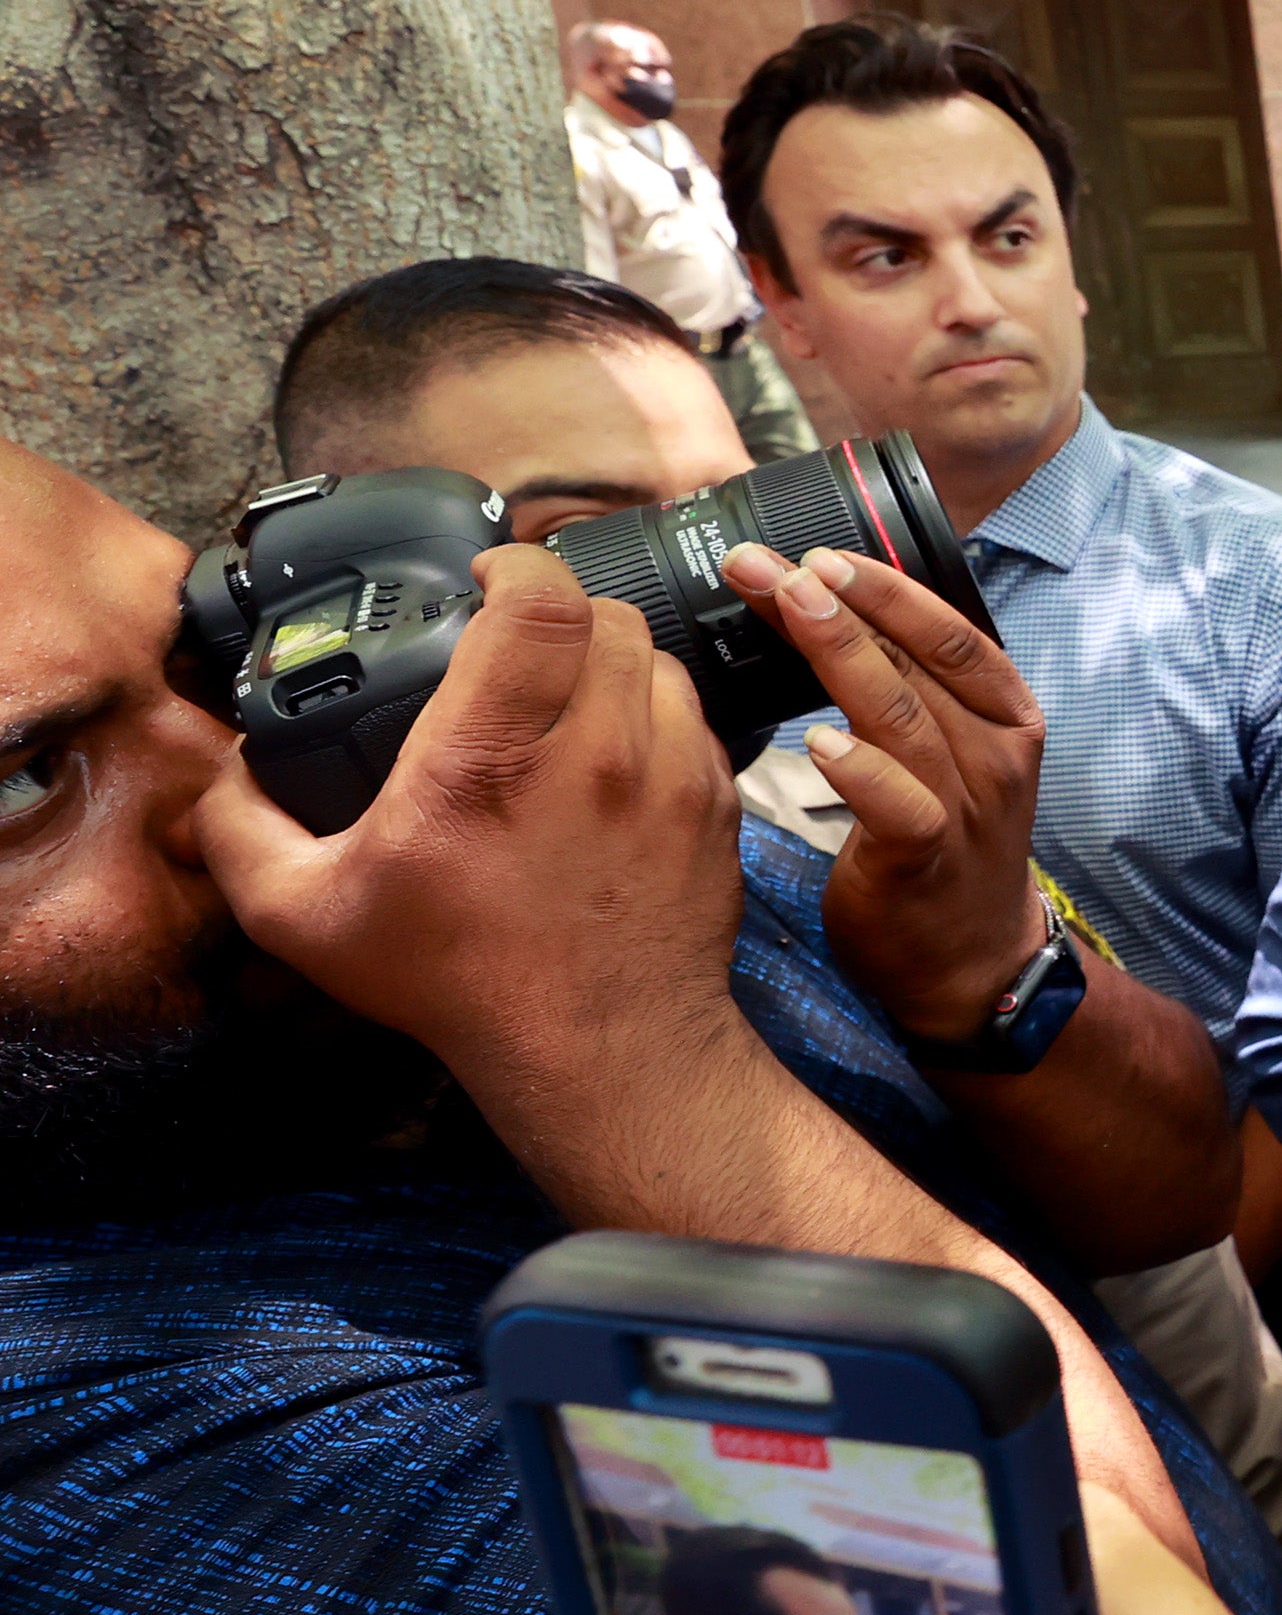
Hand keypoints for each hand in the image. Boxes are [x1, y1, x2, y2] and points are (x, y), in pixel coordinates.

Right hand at [194, 542, 748, 1096]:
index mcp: (494, 757)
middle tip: (520, 635)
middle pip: (607, 614)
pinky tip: (613, 746)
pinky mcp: (717, 805)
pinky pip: (695, 717)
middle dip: (561, 607)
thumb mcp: (307, 917)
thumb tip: (230, 772)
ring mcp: (672, 776)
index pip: (541, 600)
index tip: (487, 574)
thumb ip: (243, 832)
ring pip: (659, 659)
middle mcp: (599, 752)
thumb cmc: (461, 983)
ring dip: (612, 657)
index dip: (516, 563)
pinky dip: (656, 712)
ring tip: (566, 689)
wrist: (601, 1051)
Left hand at [719, 544, 1048, 1041]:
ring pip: (904, 716)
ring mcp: (969, 807)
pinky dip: (862, 771)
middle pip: (917, 658)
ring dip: (842, 654)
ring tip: (788, 609)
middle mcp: (996, 752)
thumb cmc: (944, 846)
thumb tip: (823, 611)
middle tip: (770, 565)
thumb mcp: (945, 753)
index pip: (949, 631)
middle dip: (841, 601)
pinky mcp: (930, 861)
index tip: (818, 553)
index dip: (885, 585)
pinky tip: (819, 742)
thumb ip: (905, 690)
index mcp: (1004, 714)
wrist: (973, 962)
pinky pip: (901, 806)